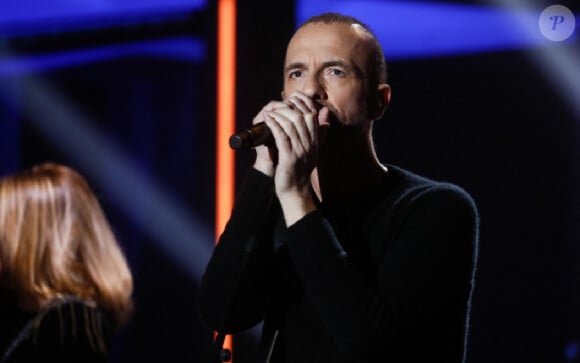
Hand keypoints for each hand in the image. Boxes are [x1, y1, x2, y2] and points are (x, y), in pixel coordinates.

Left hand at [253, 91, 322, 224]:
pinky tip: (267, 119)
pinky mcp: (289, 158)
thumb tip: (324, 112)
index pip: (312, 115)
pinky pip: (282, 137)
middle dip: (289, 106)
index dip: (303, 103)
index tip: (292, 98)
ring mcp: (300, 151)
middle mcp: (310, 145)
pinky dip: (274, 125)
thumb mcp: (313, 150)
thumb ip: (319, 132)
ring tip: (269, 111)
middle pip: (302, 117)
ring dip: (278, 114)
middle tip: (277, 104)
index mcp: (315, 142)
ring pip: (291, 125)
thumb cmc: (299, 170)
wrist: (295, 193)